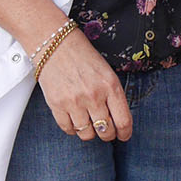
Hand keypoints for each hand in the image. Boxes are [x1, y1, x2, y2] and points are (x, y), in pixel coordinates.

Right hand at [36, 28, 131, 142]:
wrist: (55, 44)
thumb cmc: (83, 57)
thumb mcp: (106, 72)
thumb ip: (113, 95)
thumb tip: (117, 120)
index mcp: (111, 86)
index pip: (123, 121)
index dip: (125, 133)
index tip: (123, 136)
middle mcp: (94, 96)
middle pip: (106, 132)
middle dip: (107, 134)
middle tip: (105, 130)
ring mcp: (75, 102)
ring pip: (87, 134)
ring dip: (89, 132)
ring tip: (87, 121)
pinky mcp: (57, 105)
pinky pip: (68, 130)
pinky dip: (72, 128)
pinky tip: (74, 118)